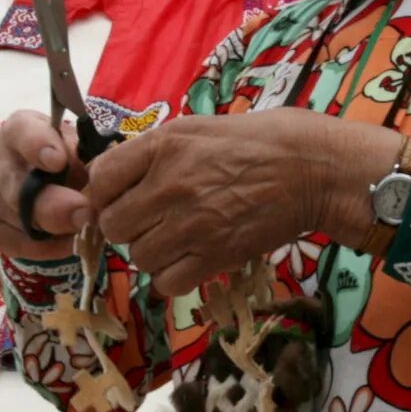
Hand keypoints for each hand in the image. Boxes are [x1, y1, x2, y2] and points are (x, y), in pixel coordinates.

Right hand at [0, 111, 93, 260]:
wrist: (39, 178)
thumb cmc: (64, 156)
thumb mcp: (77, 146)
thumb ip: (84, 155)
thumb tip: (97, 176)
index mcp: (18, 130)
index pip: (22, 133)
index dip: (38, 146)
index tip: (58, 161)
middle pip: (17, 188)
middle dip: (51, 205)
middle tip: (84, 214)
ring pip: (20, 220)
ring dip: (56, 229)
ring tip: (84, 227)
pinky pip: (19, 243)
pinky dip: (47, 248)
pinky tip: (67, 241)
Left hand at [87, 111, 402, 296]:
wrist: (310, 169)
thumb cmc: (256, 143)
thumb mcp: (196, 128)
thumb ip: (150, 153)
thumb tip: (109, 177)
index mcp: (163, 146)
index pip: (100, 179)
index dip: (104, 193)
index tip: (118, 198)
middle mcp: (169, 185)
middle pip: (113, 225)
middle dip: (128, 226)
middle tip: (151, 221)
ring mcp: (191, 224)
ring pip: (139, 257)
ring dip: (153, 252)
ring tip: (177, 239)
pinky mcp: (214, 256)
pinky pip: (167, 283)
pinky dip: (173, 277)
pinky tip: (189, 260)